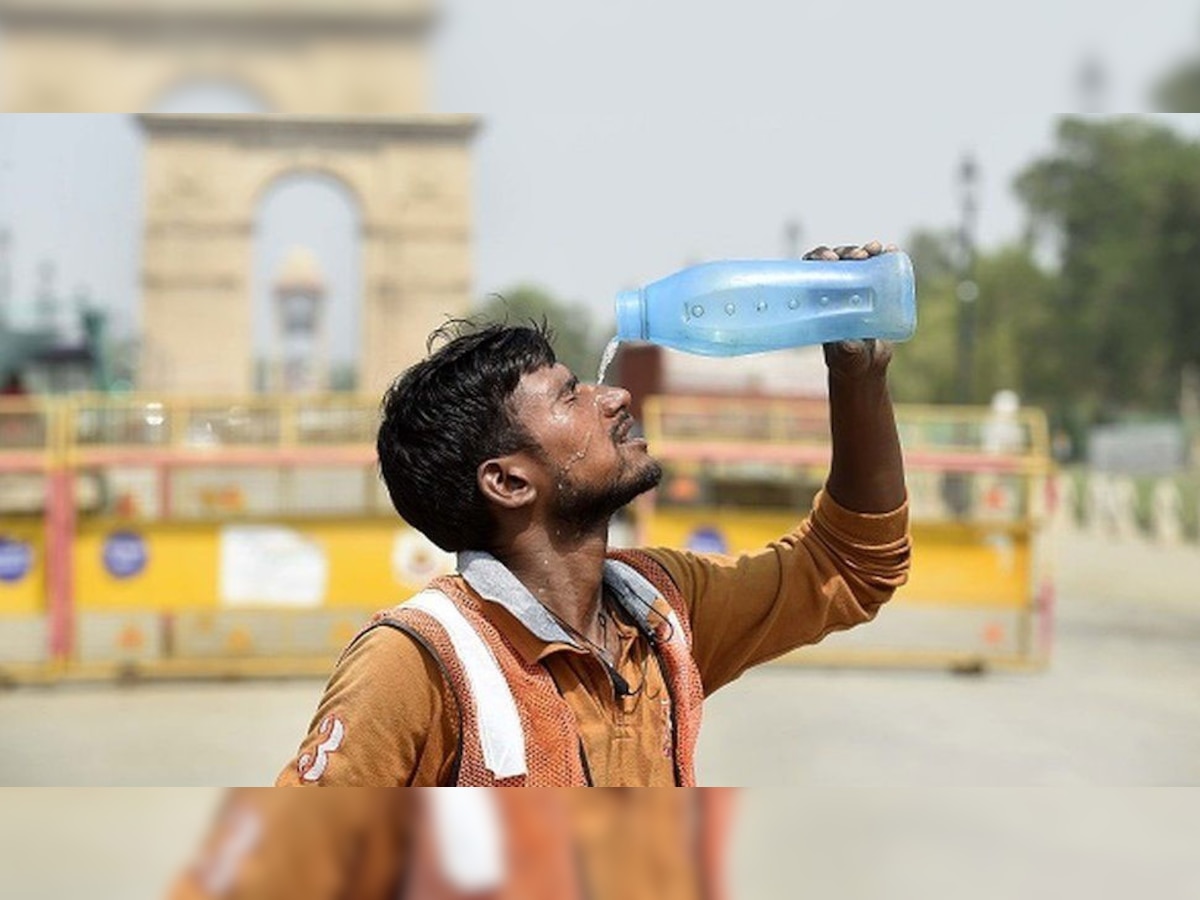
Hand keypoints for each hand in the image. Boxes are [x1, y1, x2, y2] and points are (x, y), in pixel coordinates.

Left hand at [802, 240, 897, 379]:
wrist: (867, 365)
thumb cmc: (849, 362)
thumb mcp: (847, 357)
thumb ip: (848, 351)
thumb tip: (849, 343)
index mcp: (818, 300)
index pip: (811, 270)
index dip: (818, 257)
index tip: (831, 259)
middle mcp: (834, 290)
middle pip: (836, 260)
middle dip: (847, 251)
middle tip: (860, 255)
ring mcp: (854, 289)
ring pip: (856, 261)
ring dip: (865, 250)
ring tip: (876, 249)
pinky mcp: (874, 291)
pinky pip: (878, 268)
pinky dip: (885, 257)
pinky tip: (891, 250)